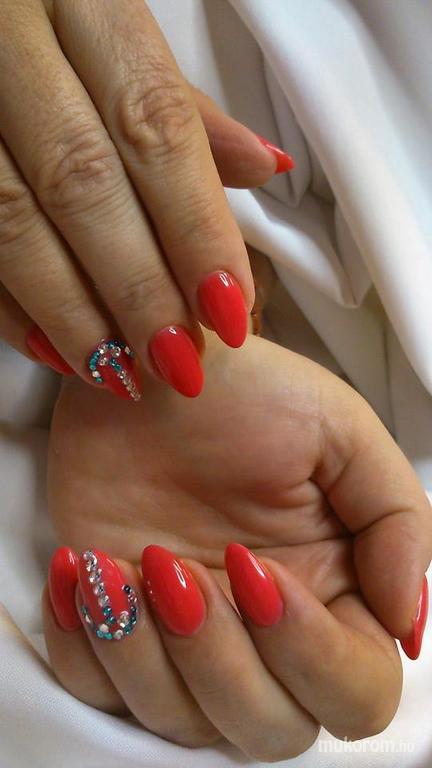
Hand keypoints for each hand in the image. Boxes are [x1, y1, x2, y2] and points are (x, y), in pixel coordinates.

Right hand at [0, 0, 293, 399]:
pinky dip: (9, 305)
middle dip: (137, 284)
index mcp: (80, 0)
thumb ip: (182, 110)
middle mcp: (9, 43)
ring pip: (12, 218)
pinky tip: (53, 348)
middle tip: (177, 358)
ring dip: (72, 310)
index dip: (195, 226)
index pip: (153, 125)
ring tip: (121, 370)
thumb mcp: (119, 36)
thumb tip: (265, 168)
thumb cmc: (53, 18)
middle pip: (83, 182)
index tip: (227, 309)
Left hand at [43, 333, 431, 760]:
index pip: (356, 690)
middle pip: (270, 729)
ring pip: (184, 723)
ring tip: (119, 565)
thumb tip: (406, 625)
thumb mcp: (340, 430)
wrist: (145, 367)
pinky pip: (98, 692)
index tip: (258, 568)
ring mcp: (186, 635)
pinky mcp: (117, 625)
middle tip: (178, 567)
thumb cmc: (244, 392)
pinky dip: (85, 648)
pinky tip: (82, 570)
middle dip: (222, 660)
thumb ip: (397, 524)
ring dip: (147, 654)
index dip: (313, 654)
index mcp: (331, 591)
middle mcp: (262, 631)